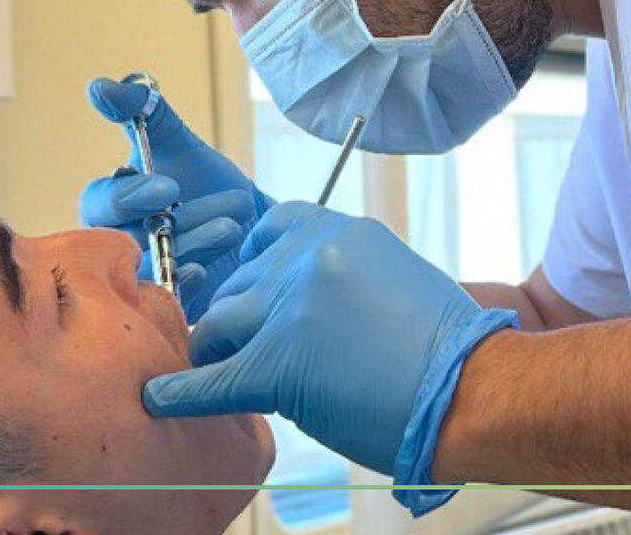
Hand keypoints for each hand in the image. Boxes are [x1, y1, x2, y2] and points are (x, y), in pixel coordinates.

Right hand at [81, 76, 273, 322]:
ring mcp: (145, 279)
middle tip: (202, 207)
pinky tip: (208, 272)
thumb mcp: (179, 141)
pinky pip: (168, 306)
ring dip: (192, 245)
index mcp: (114, 207)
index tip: (166, 184)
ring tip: (231, 226)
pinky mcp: (172, 307)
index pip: (99, 205)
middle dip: (168, 222)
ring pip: (154, 269)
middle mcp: (122, 246)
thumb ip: (142, 111)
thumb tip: (100, 86)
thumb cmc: (206, 181)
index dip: (127, 196)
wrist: (253, 222)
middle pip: (124, 241)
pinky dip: (186, 287)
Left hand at [142, 202, 517, 514]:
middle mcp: (308, 257)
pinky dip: (180, 393)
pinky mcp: (279, 362)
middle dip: (241, 318)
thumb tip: (291, 298)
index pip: (268, 229)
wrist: (472, 389)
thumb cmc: (444, 348)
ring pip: (217, 323)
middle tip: (255, 349)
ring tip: (224, 373)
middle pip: (238, 280)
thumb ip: (338, 274)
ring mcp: (290, 307)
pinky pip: (212, 378)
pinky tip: (158, 400)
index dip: (257, 265)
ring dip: (218, 350)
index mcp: (338, 231)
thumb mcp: (392, 278)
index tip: (259, 291)